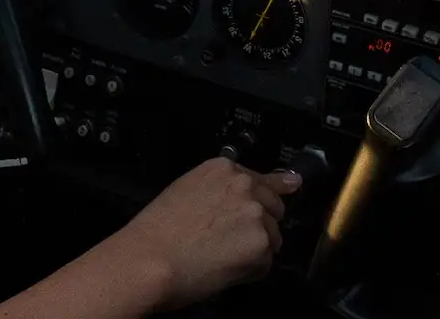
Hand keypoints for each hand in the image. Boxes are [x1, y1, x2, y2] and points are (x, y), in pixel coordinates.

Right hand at [106, 157, 300, 310]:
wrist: (148, 260)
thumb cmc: (156, 233)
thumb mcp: (187, 191)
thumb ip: (219, 190)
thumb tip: (243, 200)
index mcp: (223, 169)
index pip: (266, 177)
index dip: (277, 188)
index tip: (291, 186)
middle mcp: (245, 185)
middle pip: (275, 207)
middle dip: (260, 225)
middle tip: (231, 242)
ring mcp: (256, 214)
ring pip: (272, 237)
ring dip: (255, 249)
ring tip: (221, 257)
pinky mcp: (261, 244)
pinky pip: (265, 263)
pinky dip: (250, 271)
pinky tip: (224, 269)